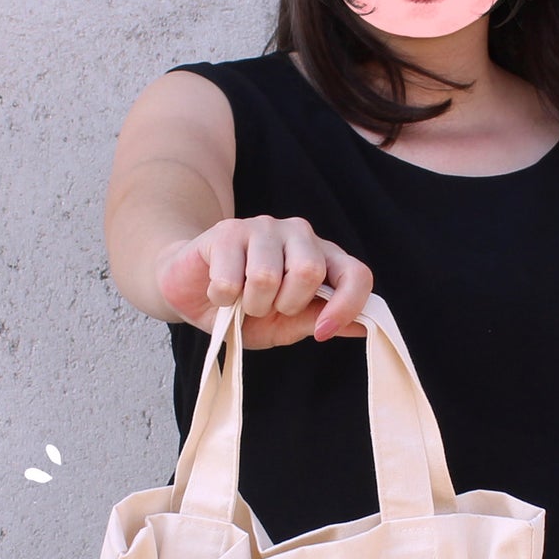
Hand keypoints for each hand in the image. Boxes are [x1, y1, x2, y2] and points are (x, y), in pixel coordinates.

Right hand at [156, 216, 372, 347]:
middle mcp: (300, 234)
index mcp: (323, 257)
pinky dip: (223, 299)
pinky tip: (220, 291)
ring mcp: (263, 227)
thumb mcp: (285, 325)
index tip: (322, 332)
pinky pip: (230, 280)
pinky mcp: (228, 231)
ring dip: (251, 304)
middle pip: (309, 272)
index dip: (347, 306)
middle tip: (268, 308)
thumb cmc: (245, 309)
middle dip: (285, 304)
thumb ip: (319, 321)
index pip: (356, 274)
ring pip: (267, 277)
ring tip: (242, 300)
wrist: (194, 291)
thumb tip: (364, 328)